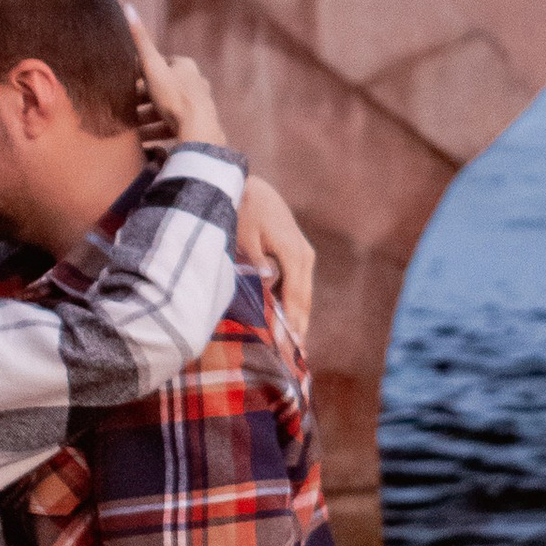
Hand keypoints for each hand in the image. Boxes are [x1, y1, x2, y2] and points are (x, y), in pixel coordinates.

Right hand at [127, 8, 227, 150]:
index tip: (126, 83)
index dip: (141, 73)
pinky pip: (174, 126)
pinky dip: (157, 131)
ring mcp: (199, 104)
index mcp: (186, 66)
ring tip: (130, 128)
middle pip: (162, 88)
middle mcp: (196, 82)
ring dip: (147, 118)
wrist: (198, 131)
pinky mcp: (198, 124)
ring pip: (167, 109)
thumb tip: (128, 6)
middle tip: (124, 108)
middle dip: (142, 99)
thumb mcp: (152, 67)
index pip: (159, 64)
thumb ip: (140, 40)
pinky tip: (144, 140)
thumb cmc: (174, 97)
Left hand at [237, 175, 314, 342]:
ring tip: (291, 350)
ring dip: (296, 320)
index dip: (292, 325)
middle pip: (304, 301)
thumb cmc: (241, 208)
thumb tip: (266, 290)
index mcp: (294, 253)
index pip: (296, 298)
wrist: (246, 183)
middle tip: (293, 361)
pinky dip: (292, 306)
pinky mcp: (296, 255)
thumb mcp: (243, 236)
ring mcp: (302, 255)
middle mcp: (304, 256)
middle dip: (298, 330)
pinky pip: (296, 287)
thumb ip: (255, 263)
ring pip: (302, 295)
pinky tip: (284, 324)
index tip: (287, 349)